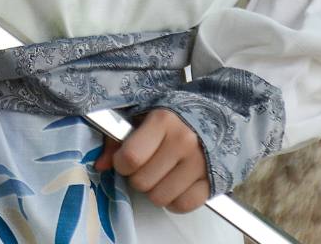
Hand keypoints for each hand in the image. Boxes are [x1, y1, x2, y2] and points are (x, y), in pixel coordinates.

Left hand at [93, 109, 210, 213]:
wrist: (220, 116)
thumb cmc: (176, 116)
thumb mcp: (143, 116)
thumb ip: (117, 139)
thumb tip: (100, 165)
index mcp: (163, 120)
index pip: (131, 157)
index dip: (122, 163)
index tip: (126, 159)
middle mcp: (183, 141)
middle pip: (142, 181)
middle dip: (138, 177)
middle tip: (147, 166)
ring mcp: (200, 163)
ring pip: (160, 197)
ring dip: (155, 190)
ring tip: (161, 174)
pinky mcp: (213, 181)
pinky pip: (183, 205)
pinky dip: (174, 201)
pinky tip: (175, 186)